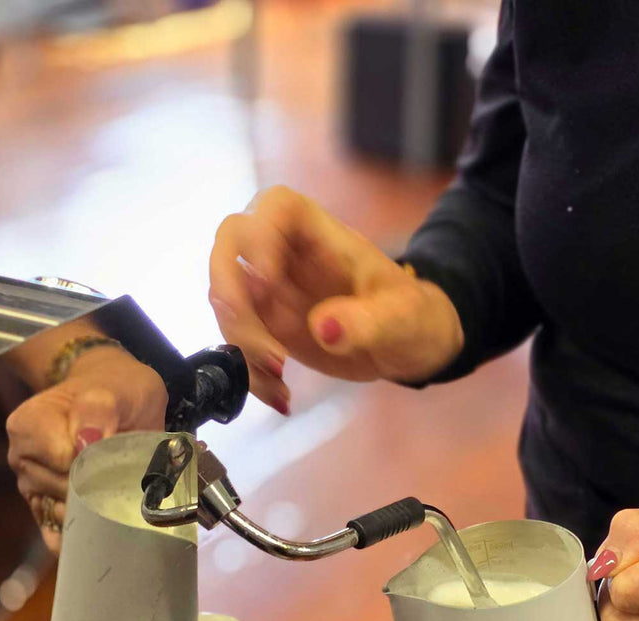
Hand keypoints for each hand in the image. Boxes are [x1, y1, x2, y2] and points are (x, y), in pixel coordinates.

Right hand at [6, 348, 167, 552]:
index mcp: (29, 427)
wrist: (119, 396)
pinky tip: (97, 541)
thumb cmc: (115, 390)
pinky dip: (77, 536)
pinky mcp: (52, 500)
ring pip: (61, 514)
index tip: (119, 462)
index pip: (61, 464)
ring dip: (92, 519)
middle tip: (130, 489)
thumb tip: (86, 442)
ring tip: (121, 513)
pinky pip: (57, 528)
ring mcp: (36, 483)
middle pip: (62, 493)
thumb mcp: (113, 390)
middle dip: (97, 495)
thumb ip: (98, 410)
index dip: (94, 467)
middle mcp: (25, 458)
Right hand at [208, 186, 463, 412]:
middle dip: (233, 298)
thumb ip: (369, 321)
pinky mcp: (265, 325)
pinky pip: (238, 340)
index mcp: (321, 234)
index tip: (268, 282)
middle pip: (230, 248)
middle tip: (267, 348)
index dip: (260, 237)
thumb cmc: (412, 316)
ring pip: (226, 300)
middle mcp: (285, 253)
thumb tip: (324, 328)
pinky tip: (281, 396)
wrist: (407, 345)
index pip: (276, 207)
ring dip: (241, 345)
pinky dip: (249, 371)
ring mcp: (270, 289)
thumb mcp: (403, 319)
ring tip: (280, 381)